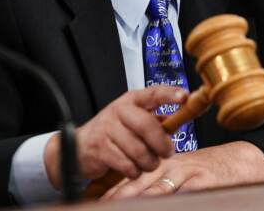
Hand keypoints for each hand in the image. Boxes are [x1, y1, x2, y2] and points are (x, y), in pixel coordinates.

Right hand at [44, 86, 187, 188]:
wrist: (79, 147)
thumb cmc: (113, 133)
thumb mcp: (133, 120)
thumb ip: (155, 120)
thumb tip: (178, 121)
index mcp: (131, 101)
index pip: (153, 93)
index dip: (169, 94)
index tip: (185, 96)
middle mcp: (119, 110)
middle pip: (147, 125)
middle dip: (161, 144)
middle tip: (167, 153)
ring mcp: (107, 129)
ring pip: (139, 150)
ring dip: (148, 162)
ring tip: (148, 163)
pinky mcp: (100, 148)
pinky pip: (127, 164)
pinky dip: (134, 171)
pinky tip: (132, 168)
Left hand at [102, 141, 263, 199]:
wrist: (241, 162)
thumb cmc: (209, 170)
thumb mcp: (183, 173)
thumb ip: (162, 184)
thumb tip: (140, 196)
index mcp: (165, 165)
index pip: (135, 179)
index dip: (115, 192)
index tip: (98, 202)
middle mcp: (173, 167)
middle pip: (141, 184)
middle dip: (121, 196)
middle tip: (104, 205)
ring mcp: (188, 175)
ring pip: (159, 189)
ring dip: (142, 199)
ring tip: (125, 205)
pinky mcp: (203, 183)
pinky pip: (184, 195)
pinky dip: (172, 201)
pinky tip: (162, 204)